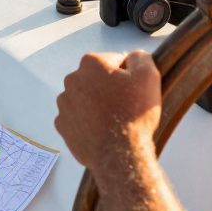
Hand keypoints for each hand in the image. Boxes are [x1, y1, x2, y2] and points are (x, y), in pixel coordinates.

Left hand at [55, 50, 160, 176]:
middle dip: (109, 88)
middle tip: (125, 106)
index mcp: (91, 63)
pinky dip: (87, 121)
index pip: (114, 61)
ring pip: (85, 98)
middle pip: (97, 79)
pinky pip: (77, 117)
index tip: (134, 90)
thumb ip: (140, 57)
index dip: (128, 75)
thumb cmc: (134, 115)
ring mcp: (65, 104)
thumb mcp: (148, 76)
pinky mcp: (63, 125)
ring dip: (97, 104)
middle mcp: (72, 80)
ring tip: (113, 120)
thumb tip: (133, 56)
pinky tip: (101, 130)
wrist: (119, 154)